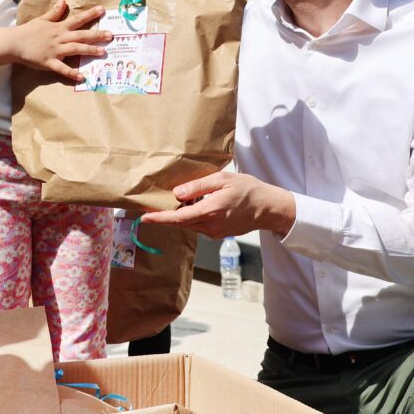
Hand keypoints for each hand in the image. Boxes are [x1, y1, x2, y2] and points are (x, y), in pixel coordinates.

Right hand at [0, 0, 110, 81]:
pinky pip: (62, 69)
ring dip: (89, 50)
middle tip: (111, 36)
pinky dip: (72, 73)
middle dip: (97, 35)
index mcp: (59, 27)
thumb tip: (64, 1)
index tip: (102, 10)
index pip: (77, 19)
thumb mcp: (42, 19)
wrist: (14, 43)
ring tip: (102, 52)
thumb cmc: (28, 31)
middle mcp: (60, 38)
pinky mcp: (49, 62)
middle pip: (81, 35)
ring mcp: (55, 50)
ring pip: (76, 50)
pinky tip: (82, 77)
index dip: (90, 15)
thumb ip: (54, 12)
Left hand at [140, 171, 296, 239]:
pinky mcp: (219, 233)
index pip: (178, 218)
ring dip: (181, 215)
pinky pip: (199, 226)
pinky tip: (195, 204)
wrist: (268, 207)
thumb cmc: (248, 189)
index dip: (160, 218)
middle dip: (166, 216)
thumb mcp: (222, 179)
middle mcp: (211, 226)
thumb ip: (198, 186)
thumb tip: (177, 193)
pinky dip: (192, 217)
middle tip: (154, 205)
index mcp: (210, 211)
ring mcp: (215, 232)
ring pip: (190, 225)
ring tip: (179, 200)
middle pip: (181, 223)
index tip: (144, 217)